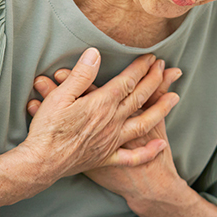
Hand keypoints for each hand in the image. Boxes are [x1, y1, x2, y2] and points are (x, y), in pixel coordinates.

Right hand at [20, 48, 179, 184]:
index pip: (128, 81)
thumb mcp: (60, 95)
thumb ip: (81, 74)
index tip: (151, 57)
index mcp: (102, 104)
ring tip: (175, 98)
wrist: (41, 163)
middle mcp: (112, 121)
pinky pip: (133, 156)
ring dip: (161, 109)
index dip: (141, 67)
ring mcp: (112, 141)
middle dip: (154, 80)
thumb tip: (95, 53)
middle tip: (163, 66)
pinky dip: (149, 151)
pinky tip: (161, 146)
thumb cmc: (47, 128)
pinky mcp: (106, 158)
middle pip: (140, 97)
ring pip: (144, 123)